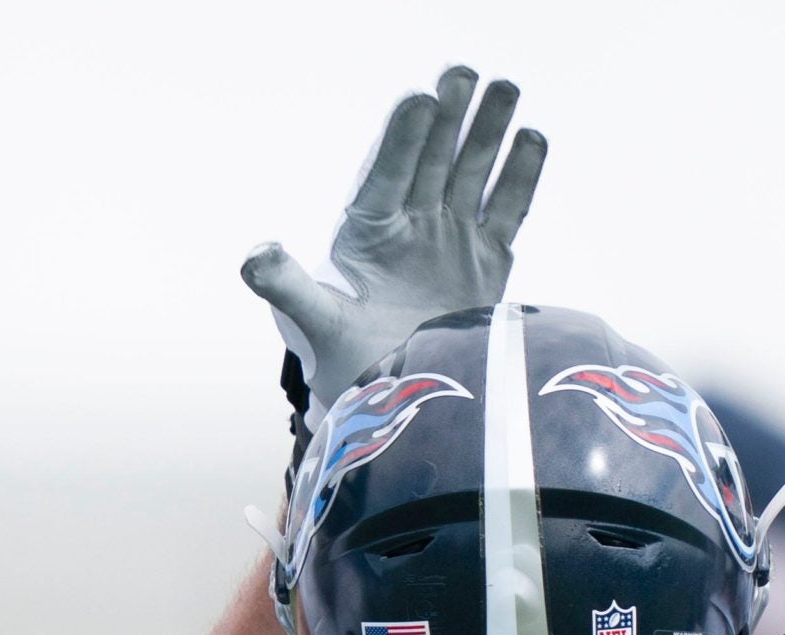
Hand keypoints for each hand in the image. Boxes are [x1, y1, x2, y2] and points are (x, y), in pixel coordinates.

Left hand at [242, 65, 546, 421]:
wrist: (399, 410)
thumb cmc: (348, 368)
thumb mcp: (316, 325)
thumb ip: (287, 288)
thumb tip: (252, 257)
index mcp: (365, 234)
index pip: (384, 174)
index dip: (402, 139)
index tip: (418, 100)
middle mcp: (408, 228)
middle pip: (431, 161)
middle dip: (448, 118)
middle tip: (463, 74)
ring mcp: (449, 241)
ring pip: (471, 175)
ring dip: (486, 133)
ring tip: (505, 88)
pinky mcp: (486, 262)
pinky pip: (507, 210)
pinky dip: (520, 177)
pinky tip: (532, 138)